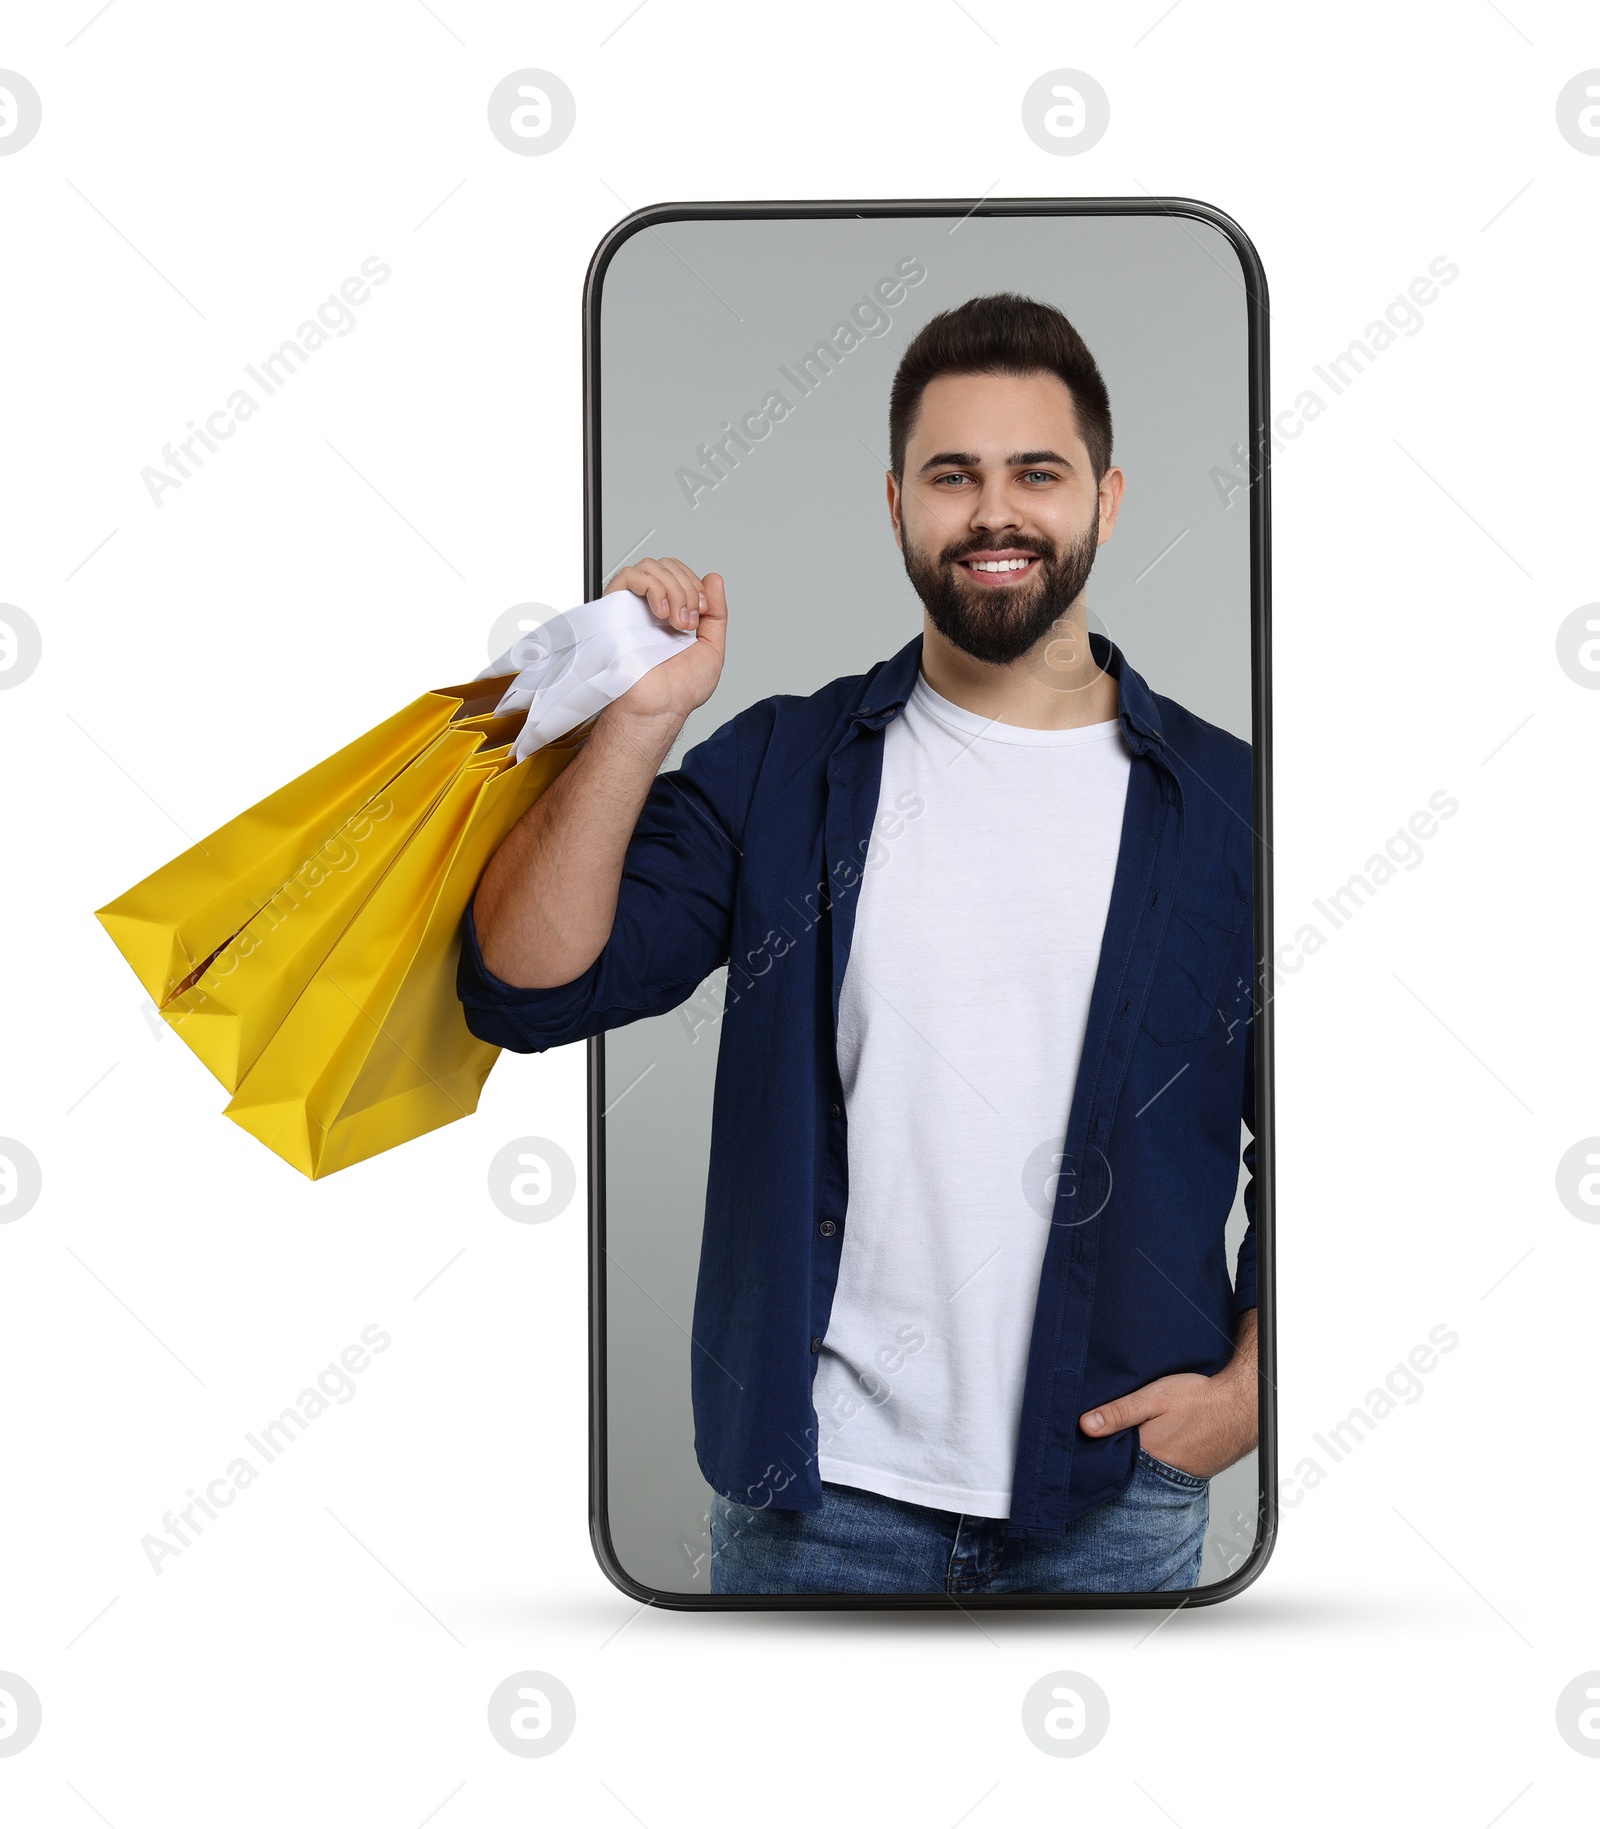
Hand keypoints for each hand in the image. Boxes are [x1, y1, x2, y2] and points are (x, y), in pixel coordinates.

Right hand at [604, 557, 726, 724]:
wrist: (660, 707)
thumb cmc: (679, 690)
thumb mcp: (712, 647)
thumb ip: (717, 613)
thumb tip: (713, 579)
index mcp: (670, 614)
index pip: (680, 573)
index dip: (695, 585)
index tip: (702, 613)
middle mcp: (649, 608)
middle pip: (667, 565)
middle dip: (687, 587)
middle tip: (689, 621)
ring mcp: (632, 607)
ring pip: (651, 566)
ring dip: (674, 590)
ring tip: (676, 622)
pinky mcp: (615, 610)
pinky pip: (630, 576)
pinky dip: (653, 588)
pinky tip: (661, 614)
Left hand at [1078, 1310, 1258, 1478]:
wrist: (1241, 1406)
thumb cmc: (1201, 1399)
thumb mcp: (1153, 1397)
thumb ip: (1119, 1412)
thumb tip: (1086, 1425)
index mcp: (1148, 1454)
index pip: (1111, 1461)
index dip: (1097, 1450)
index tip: (1084, 1440)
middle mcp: (1162, 1473)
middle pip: (1127, 1468)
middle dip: (1115, 1455)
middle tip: (1108, 1437)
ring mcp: (1178, 1476)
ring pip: (1146, 1470)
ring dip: (1137, 1458)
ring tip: (1135, 1437)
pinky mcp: (1191, 1473)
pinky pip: (1165, 1471)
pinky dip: (1156, 1461)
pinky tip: (1157, 1443)